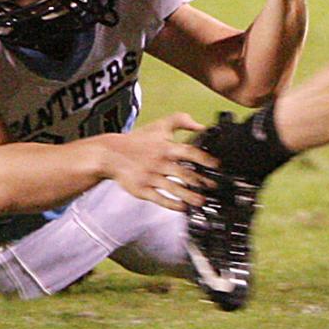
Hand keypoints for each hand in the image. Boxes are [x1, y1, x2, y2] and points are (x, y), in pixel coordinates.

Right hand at [102, 113, 216, 211]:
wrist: (111, 154)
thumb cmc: (138, 140)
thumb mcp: (159, 125)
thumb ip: (181, 121)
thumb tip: (201, 126)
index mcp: (165, 147)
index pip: (190, 152)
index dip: (205, 159)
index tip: (217, 166)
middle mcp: (160, 163)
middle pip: (184, 173)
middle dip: (202, 182)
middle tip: (214, 187)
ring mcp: (150, 177)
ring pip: (174, 188)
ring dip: (190, 196)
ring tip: (202, 201)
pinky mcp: (142, 190)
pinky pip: (159, 199)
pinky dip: (172, 204)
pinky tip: (182, 208)